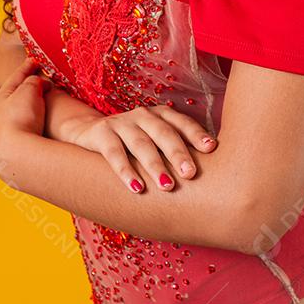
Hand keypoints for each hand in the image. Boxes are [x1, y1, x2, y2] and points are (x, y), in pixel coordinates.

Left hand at [0, 57, 50, 151]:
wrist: (17, 152)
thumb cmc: (21, 117)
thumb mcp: (30, 90)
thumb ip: (33, 81)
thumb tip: (39, 84)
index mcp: (0, 98)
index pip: (14, 78)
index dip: (25, 68)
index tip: (33, 61)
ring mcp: (1, 133)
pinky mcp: (9, 148)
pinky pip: (8, 133)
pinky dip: (9, 127)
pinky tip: (13, 132)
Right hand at [64, 104, 217, 193]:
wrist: (90, 133)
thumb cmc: (134, 144)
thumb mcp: (154, 142)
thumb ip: (175, 151)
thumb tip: (213, 175)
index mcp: (161, 115)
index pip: (182, 123)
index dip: (196, 134)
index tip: (212, 149)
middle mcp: (143, 115)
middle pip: (164, 133)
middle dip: (178, 153)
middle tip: (191, 173)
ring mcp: (122, 123)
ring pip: (141, 143)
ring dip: (154, 165)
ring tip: (167, 186)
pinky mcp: (101, 134)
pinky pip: (114, 153)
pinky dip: (125, 171)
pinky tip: (136, 187)